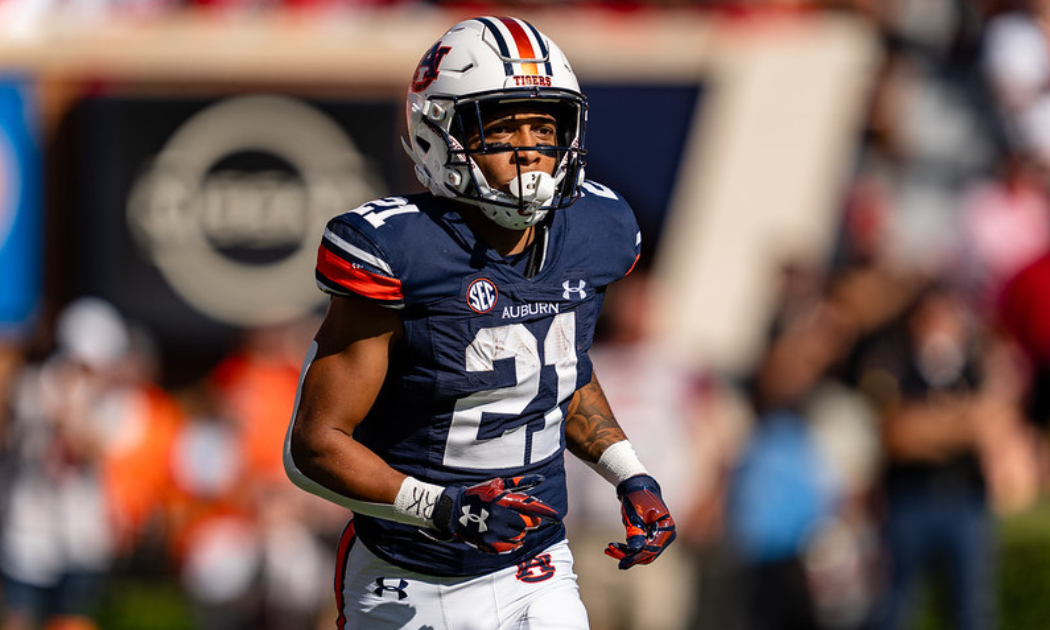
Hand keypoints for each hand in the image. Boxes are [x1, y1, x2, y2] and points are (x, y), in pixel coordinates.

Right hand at [433, 475, 560, 553]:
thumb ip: (521, 483)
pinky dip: (511, 542)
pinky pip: (510, 547)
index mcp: (503, 500)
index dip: (546, 512)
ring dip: (519, 532)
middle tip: (522, 518)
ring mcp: (494, 531)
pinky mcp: (489, 543)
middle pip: (528, 524)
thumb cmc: (480, 495)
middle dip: (529, 521)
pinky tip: (504, 535)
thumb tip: (541, 478)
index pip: (530, 507)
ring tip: (508, 525)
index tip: (557, 517)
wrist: (455, 511)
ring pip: (520, 536)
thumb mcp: (498, 485)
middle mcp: (500, 516)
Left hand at [605, 474, 676, 569]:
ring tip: (609, 548)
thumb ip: (636, 532)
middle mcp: (666, 534)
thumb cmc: (638, 498)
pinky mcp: (651, 536)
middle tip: (610, 551)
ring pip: (642, 552)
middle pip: (647, 553)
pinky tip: (613, 547)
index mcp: (667, 528)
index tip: (621, 563)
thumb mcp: (636, 514)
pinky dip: (627, 548)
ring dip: (626, 552)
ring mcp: (659, 536)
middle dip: (629, 555)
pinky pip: (640, 547)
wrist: (637, 486)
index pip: (651, 549)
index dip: (636, 557)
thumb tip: (635, 550)